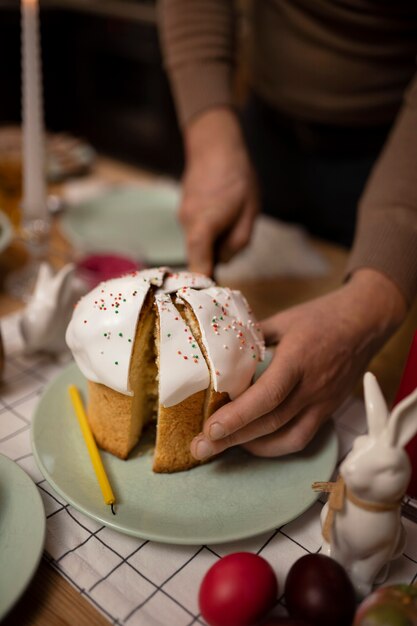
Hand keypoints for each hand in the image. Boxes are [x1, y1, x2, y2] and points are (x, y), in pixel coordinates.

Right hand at [180, 107, 258, 275]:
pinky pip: (198, 231)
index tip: (208, 300)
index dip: (203, 284)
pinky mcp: (185, 211)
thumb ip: (237, 242)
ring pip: (200, 242)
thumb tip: (223, 261)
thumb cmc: (237, 178)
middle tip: (234, 246)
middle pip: (199, 255)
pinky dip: (210, 231)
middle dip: (215, 259)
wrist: (215, 144)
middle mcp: (188, 224)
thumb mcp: (249, 212)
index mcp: (203, 226)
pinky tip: (223, 214)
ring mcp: (184, 217)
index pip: (198, 265)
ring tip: (233, 219)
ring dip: (215, 241)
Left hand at [191, 269, 406, 458]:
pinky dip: (275, 446)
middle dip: (232, 439)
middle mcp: (312, 387)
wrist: (364, 323)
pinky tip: (253, 443)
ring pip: (287, 437)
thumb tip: (221, 351)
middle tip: (201, 448)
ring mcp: (322, 403)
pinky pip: (301, 438)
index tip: (210, 428)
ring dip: (251, 447)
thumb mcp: (283, 319)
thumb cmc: (321, 317)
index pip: (267, 395)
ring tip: (220, 448)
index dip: (238, 415)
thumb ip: (253, 338)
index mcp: (298, 360)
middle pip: (271, 422)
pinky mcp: (328, 411)